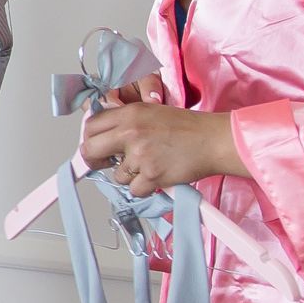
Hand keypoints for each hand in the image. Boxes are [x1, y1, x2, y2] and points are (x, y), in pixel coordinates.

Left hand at [79, 100, 241, 195]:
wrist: (213, 140)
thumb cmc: (187, 128)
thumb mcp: (151, 112)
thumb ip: (124, 120)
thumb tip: (101, 134)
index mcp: (129, 114)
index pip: (91, 126)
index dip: (90, 138)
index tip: (95, 145)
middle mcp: (131, 133)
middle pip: (90, 150)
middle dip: (95, 159)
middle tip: (105, 162)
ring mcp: (140, 155)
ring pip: (116, 175)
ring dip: (129, 175)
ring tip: (149, 164)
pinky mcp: (151, 176)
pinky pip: (133, 190)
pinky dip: (144, 187)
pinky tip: (157, 175)